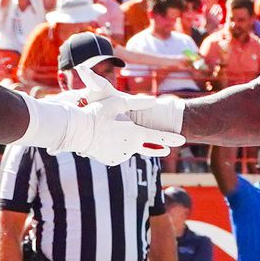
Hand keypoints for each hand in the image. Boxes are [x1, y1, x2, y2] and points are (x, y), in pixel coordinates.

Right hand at [61, 68, 183, 164]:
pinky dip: (117, 147)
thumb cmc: (97, 113)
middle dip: (157, 147)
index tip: (182, 140)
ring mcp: (120, 155)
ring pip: (130, 148)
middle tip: (166, 150)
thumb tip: (154, 100)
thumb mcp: (117, 102)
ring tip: (114, 132)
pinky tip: (108, 140)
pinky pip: (119, 152)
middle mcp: (130, 147)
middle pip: (147, 147)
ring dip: (129, 142)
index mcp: (134, 133)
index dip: (171, 138)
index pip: (157, 136)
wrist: (77, 131)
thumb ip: (137, 102)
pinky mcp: (111, 160)